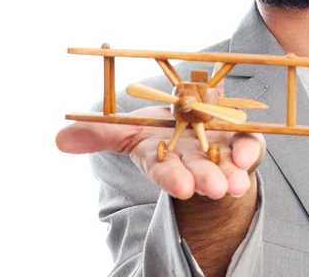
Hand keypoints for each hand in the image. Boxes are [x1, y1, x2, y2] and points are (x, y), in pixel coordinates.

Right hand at [56, 106, 265, 199]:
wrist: (194, 121)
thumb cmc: (159, 131)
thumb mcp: (126, 130)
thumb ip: (97, 134)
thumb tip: (58, 140)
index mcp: (164, 157)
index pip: (166, 171)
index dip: (172, 178)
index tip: (181, 187)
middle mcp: (193, 159)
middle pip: (200, 171)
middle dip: (206, 180)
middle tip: (216, 188)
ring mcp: (219, 149)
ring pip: (228, 165)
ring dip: (233, 174)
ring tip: (237, 182)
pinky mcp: (240, 138)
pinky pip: (250, 145)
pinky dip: (250, 151)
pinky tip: (247, 154)